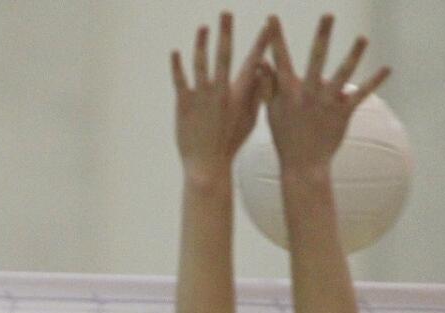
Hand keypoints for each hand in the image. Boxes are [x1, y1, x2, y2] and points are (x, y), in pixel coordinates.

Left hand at [172, 13, 273, 176]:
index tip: (269, 25)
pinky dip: (177, 66)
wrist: (208, 165)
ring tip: (203, 27)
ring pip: (201, 64)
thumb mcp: (250, 120)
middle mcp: (221, 92)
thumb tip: (262, 72)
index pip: (254, 63)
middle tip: (226, 13)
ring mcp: (202, 97)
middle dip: (226, 33)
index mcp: (239, 95)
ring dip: (202, 43)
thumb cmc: (229, 144)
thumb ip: (257, 95)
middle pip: (224, 56)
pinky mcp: (184, 105)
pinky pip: (180, 81)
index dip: (262, 43)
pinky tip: (175, 52)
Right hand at [265, 14, 390, 172]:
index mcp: (288, 93)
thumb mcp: (271, 112)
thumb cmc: (286, 138)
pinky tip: (388, 68)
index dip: (275, 39)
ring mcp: (326, 103)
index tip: (272, 19)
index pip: (280, 61)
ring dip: (353, 55)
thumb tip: (261, 63)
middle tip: (328, 15)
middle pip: (316, 60)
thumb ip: (267, 86)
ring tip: (362, 38)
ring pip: (342, 75)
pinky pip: (361, 95)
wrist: (302, 165)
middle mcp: (308, 95)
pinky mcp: (342, 113)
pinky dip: (374, 82)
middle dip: (322, 37)